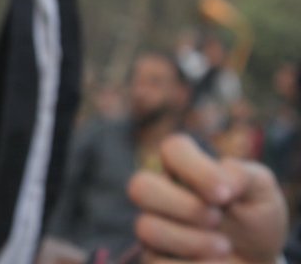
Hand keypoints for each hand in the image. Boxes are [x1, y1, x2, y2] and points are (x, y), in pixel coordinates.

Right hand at [127, 134, 287, 263]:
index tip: (225, 194)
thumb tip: (223, 181)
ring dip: (192, 241)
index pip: (172, 148)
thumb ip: (243, 174)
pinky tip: (214, 263)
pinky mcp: (154, 257)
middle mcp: (161, 193)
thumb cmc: (254, 219)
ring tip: (224, 247)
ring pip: (147, 227)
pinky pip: (156, 261)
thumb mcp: (261, 191)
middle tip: (216, 219)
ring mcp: (154, 225)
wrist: (255, 261)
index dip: (196, 169)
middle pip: (139, 186)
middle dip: (183, 206)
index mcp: (184, 167)